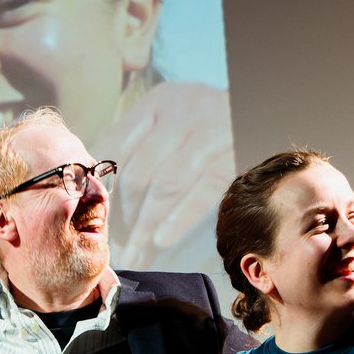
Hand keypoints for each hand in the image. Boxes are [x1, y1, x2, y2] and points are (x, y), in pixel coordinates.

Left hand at [103, 81, 236, 267]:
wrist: (260, 114)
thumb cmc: (206, 130)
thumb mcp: (171, 123)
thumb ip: (137, 145)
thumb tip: (93, 188)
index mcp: (159, 102)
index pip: (114, 146)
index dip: (101, 187)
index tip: (93, 216)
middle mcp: (184, 110)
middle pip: (139, 170)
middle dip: (123, 214)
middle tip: (116, 243)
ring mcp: (212, 130)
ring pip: (166, 184)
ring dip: (146, 224)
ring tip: (134, 251)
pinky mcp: (234, 154)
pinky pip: (201, 192)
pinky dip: (178, 219)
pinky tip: (160, 240)